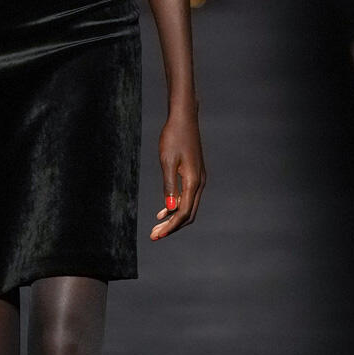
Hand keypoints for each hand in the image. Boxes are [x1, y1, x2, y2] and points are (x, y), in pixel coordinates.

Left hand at [150, 106, 204, 239]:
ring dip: (173, 219)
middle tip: (154, 235)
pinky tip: (163, 212)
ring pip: (188, 207)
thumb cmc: (174, 137)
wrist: (184, 118)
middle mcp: (199, 183)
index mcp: (193, 181)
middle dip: (172, 227)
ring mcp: (198, 179)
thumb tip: (170, 209)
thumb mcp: (167, 161)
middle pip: (188, 214)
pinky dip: (176, 207)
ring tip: (156, 227)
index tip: (156, 236)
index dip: (170, 227)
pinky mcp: (194, 175)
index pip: (183, 213)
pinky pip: (188, 197)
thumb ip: (169, 186)